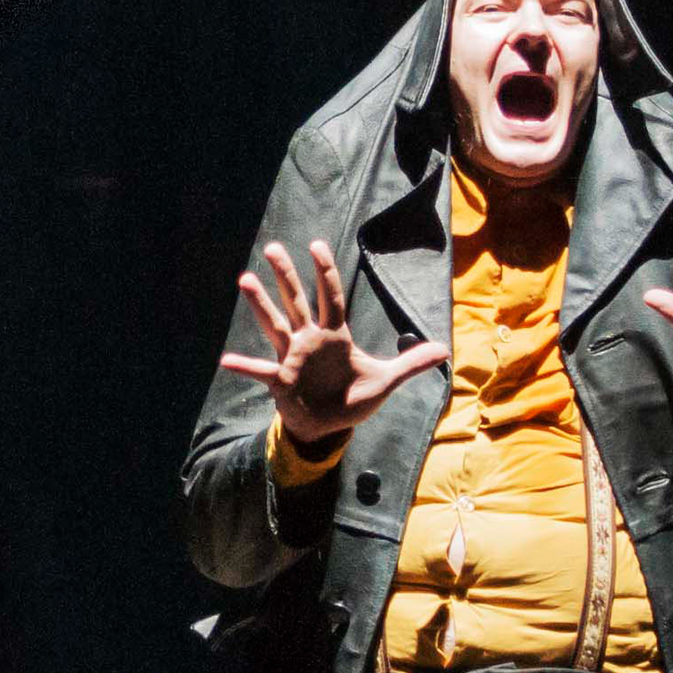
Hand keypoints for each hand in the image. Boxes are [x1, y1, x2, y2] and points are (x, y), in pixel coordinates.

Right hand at [218, 239, 450, 446]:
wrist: (328, 428)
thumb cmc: (352, 400)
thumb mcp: (386, 381)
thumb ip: (411, 364)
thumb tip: (445, 351)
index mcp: (334, 336)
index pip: (330, 297)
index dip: (324, 271)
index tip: (315, 244)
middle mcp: (309, 341)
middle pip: (296, 301)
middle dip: (286, 275)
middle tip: (272, 248)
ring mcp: (292, 358)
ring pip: (275, 325)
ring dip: (261, 305)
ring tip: (245, 280)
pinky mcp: (281, 381)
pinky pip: (261, 371)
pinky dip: (245, 366)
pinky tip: (226, 360)